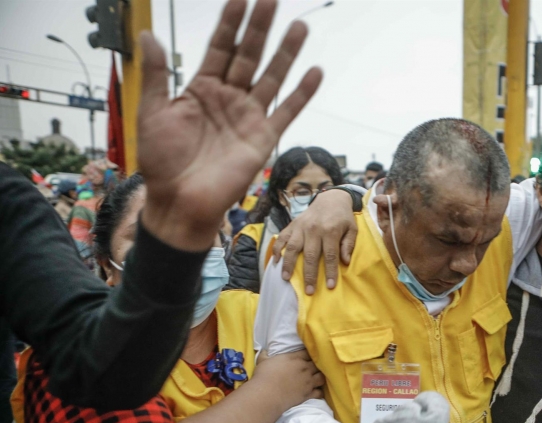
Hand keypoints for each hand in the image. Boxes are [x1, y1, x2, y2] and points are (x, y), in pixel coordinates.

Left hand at [138, 0, 321, 251]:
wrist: (180, 201)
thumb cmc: (163, 161)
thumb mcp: (153, 112)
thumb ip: (157, 74)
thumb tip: (148, 35)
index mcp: (201, 89)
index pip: (220, 47)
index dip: (231, 22)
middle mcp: (228, 98)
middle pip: (248, 55)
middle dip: (260, 27)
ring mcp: (248, 116)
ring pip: (271, 76)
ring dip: (285, 53)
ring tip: (298, 26)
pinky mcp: (263, 137)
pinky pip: (287, 111)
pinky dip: (302, 93)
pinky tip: (314, 72)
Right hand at [255, 350, 323, 410]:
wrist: (266, 395)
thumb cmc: (263, 376)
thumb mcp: (262, 361)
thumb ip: (265, 354)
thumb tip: (264, 350)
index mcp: (295, 358)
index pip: (308, 352)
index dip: (309, 353)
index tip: (307, 356)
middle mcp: (304, 368)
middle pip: (318, 364)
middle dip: (316, 365)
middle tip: (313, 367)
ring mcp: (308, 382)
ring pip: (322, 377)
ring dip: (320, 377)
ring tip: (316, 378)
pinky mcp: (308, 394)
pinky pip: (320, 392)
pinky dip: (319, 392)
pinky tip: (316, 391)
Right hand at [272, 189, 357, 293]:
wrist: (331, 198)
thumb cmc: (343, 217)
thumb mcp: (352, 228)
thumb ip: (348, 244)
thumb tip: (345, 262)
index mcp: (330, 231)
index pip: (330, 255)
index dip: (330, 272)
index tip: (330, 286)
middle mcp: (314, 229)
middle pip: (310, 255)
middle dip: (309, 275)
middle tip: (308, 291)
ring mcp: (301, 227)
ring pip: (292, 247)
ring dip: (288, 264)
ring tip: (286, 279)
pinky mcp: (292, 225)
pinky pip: (282, 237)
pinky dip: (277, 249)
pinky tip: (275, 261)